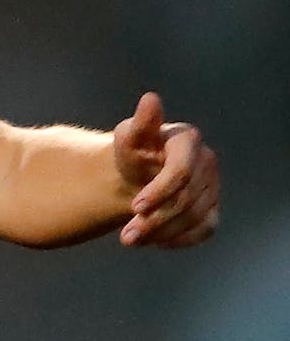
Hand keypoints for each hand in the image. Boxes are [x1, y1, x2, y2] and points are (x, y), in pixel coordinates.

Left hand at [113, 92, 219, 248]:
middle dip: (155, 219)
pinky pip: (203, 229)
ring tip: (130, 239)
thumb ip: (140, 123)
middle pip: (185, 199)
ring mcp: (213, 186)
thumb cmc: (131, 152)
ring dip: (161, 232)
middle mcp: (207, 161)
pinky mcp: (213, 208)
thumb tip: (150, 98)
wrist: (134, 174)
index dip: (160, 191)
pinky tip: (154, 241)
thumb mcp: (129, 137)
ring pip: (193, 217)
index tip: (135, 207)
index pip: (181, 172)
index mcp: (187, 140)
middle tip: (126, 236)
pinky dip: (178, 238)